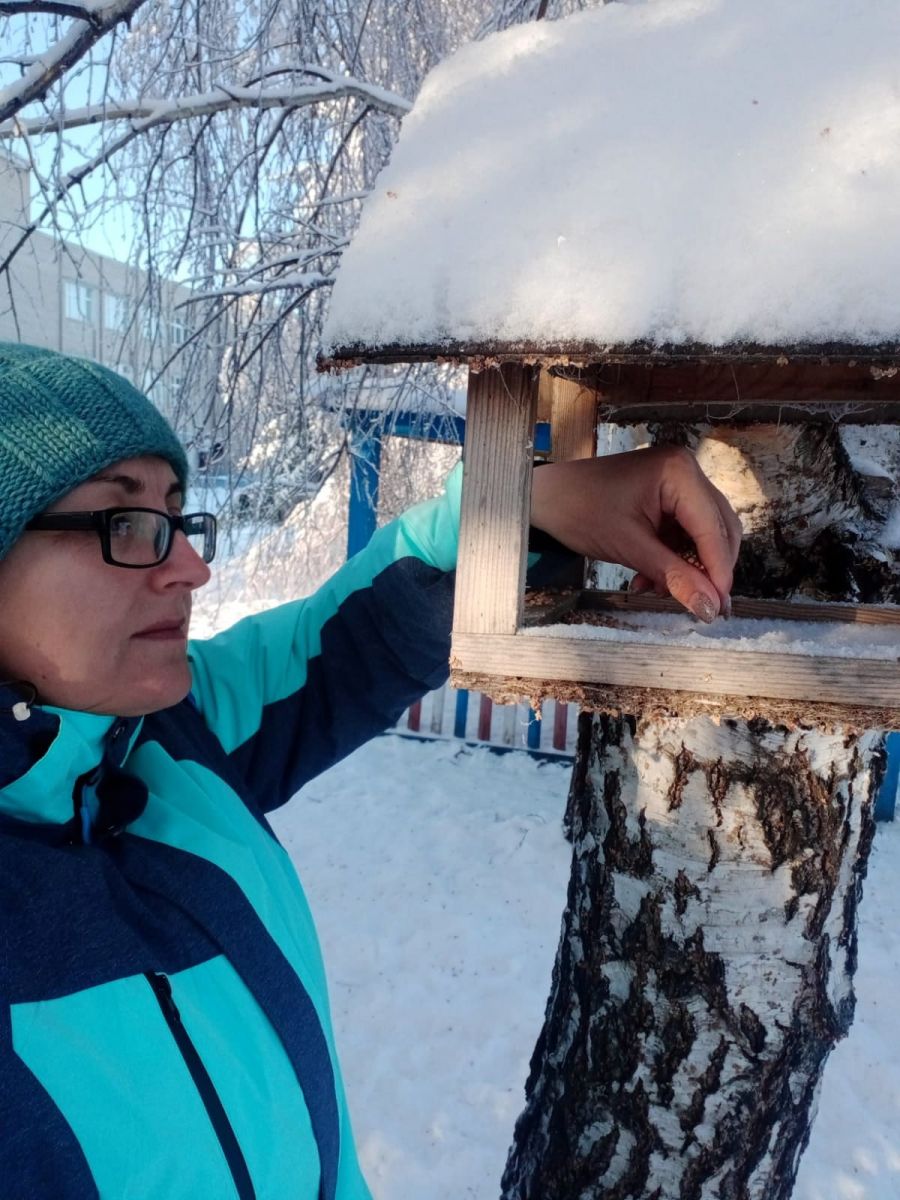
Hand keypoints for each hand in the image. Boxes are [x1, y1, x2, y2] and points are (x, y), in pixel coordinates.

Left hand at [529, 447, 741, 621]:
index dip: (719, 571)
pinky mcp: (667, 497)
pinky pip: (685, 533)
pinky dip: (674, 558)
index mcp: (678, 472)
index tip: (719, 607)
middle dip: (706, 570)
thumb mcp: (629, 547)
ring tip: (659, 588)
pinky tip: (650, 577)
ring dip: (688, 567)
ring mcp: (678, 482)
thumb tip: (709, 606)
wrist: (546, 497)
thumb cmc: (578, 510)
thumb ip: (673, 576)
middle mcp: (685, 470)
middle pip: (718, 529)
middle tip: (700, 606)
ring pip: (703, 534)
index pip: (713, 528)